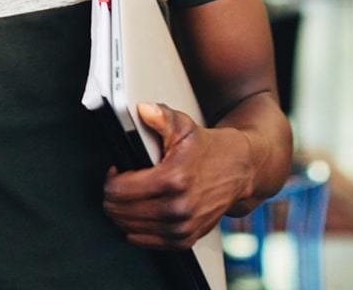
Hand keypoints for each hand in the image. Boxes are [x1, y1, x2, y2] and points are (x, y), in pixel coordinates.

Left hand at [102, 102, 254, 250]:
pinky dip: (137, 232)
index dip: (111, 180)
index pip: (120, 190)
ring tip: (126, 199)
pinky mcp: (187, 239)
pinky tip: (136, 217)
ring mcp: (183, 226)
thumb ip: (162, 117)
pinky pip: (149, 243)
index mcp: (173, 179)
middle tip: (118, 185)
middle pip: (121, 211)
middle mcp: (178, 207)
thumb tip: (144, 110)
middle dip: (112, 198)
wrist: (241, 170)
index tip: (115, 171)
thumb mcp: (185, 127)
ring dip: (122, 215)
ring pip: (130, 229)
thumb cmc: (209, 148)